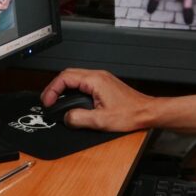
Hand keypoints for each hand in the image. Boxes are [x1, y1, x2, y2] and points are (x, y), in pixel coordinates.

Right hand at [40, 68, 154, 132]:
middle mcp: (98, 76)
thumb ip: (79, 119)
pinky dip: (73, 90)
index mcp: (95, 80)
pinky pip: (83, 82)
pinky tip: (72, 100)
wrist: (147, 112)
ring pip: (75, 77)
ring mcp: (102, 79)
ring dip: (63, 88)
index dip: (52, 90)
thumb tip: (66, 117)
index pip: (65, 78)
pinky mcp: (104, 85)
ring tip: (57, 101)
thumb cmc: (130, 114)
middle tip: (48, 101)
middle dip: (55, 87)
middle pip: (68, 74)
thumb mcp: (101, 121)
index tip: (48, 102)